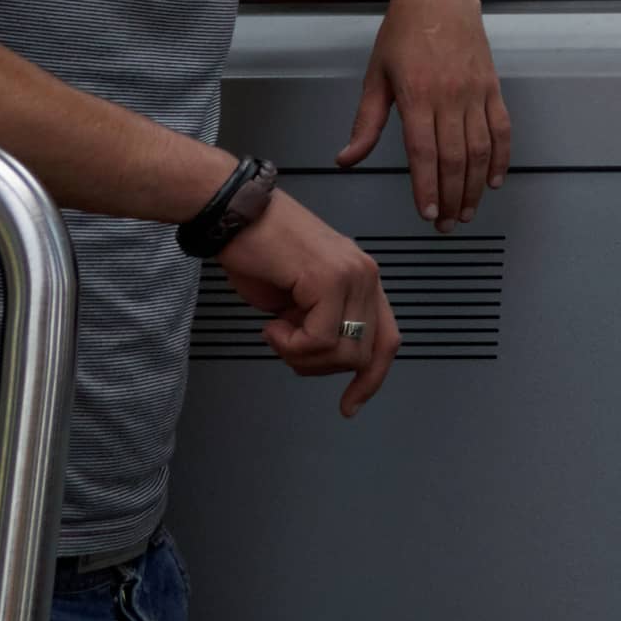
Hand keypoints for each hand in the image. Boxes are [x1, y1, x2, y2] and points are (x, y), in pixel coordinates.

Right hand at [216, 190, 399, 415]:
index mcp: (363, 279)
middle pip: (362, 356)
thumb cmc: (258, 251)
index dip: (372, 379)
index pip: (387, 339)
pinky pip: (319, 340)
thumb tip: (328, 357)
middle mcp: (366, 275)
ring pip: (343, 353)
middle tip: (285, 344)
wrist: (233, 214)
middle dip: (318, 366)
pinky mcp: (329, 279)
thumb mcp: (299, 298)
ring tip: (277, 329)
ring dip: (300, 355)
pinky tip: (272, 323)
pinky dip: (289, 344)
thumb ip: (323, 322)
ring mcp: (352, 275)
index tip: (350, 406)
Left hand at [337, 0, 511, 227]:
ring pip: (480, 149)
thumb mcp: (376, 75)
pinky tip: (495, 179)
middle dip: (452, 198)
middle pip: (455, 158)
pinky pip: (501, 128)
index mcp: (416, 94)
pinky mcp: (492, 86)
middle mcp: (450, 96)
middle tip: (447, 225)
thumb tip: (347, 158)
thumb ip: (365, 123)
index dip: (427, 187)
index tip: (427, 214)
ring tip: (468, 211)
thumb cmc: (403, 30)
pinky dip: (501, 156)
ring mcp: (475, 92)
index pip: (424, 152)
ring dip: (476, 185)